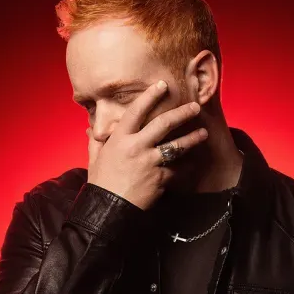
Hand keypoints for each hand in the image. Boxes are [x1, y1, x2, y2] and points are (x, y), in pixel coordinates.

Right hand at [86, 79, 208, 209]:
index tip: (162, 85)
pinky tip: (195, 161)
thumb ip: (95, 142)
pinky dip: (187, 165)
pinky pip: (178, 169)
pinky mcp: (160, 179)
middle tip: (195, 107)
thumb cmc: (101, 183)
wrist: (108, 208)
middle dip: (182, 113)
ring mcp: (150, 163)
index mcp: (119, 139)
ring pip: (176, 146)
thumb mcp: (95, 159)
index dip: (149, 96)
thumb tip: (90, 130)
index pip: (136, 111)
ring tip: (203, 133)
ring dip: (192, 138)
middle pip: (163, 124)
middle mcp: (136, 147)